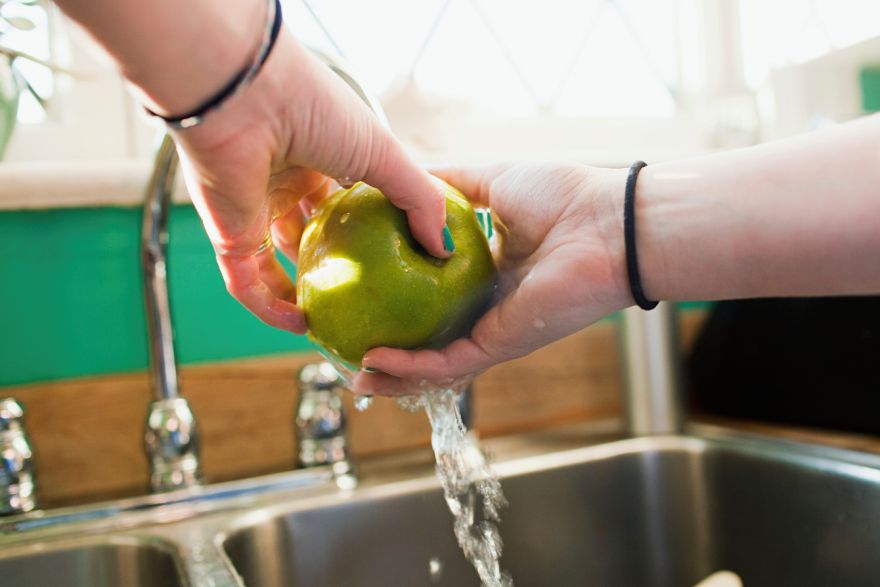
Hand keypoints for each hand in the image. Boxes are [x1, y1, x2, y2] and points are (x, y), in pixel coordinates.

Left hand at [171, 30, 447, 331]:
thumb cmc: (316, 111)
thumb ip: (419, 200)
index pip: (344, 203)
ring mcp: (255, 210)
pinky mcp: (228, 234)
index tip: (393, 264)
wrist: (245, 98)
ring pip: (277, 264)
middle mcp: (285, 184)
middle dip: (334, 267)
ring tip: (332, 323)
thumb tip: (445, 248)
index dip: (366, 232)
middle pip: (310, 236)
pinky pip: (249, 282)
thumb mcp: (384, 154)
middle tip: (363, 301)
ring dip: (302, 295)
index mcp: (320, 158)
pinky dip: (270, 308)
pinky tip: (299, 325)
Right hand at [353, 162, 632, 394]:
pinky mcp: (501, 343)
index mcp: (485, 272)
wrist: (608, 223)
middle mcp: (487, 307)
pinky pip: (448, 364)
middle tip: (347, 348)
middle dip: (391, 352)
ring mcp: (493, 329)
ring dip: (395, 376)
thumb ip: (449, 181)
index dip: (396, 300)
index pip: (432, 296)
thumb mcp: (491, 179)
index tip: (357, 294)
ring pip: (435, 366)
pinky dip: (412, 368)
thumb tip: (407, 174)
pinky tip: (376, 362)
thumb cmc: (564, 196)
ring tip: (354, 375)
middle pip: (430, 339)